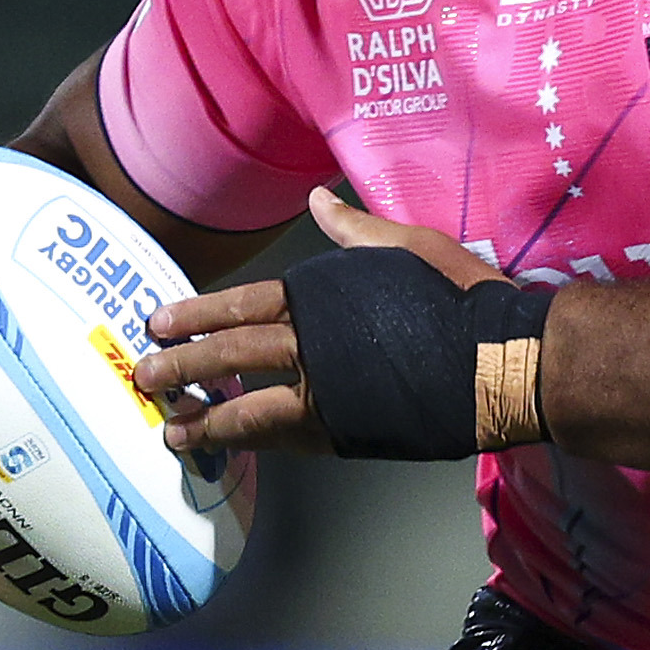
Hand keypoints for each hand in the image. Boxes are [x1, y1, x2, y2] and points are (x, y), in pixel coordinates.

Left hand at [142, 186, 503, 458]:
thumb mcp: (410, 246)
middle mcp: (314, 341)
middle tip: (144, 376)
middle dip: (183, 366)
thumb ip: (356, 231)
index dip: (197, 314)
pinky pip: (285, 439)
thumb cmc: (465, 299)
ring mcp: (326, 391)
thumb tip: (320, 201)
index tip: (159, 322)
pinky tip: (226, 448)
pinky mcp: (345, 433)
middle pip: (232, 355)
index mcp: (322, 293)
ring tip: (170, 429)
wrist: (505, 362)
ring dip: (204, 418)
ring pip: (248, 406)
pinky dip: (250, 442)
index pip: (242, 305)